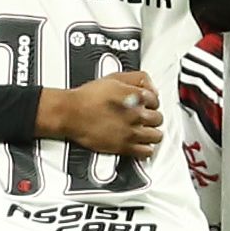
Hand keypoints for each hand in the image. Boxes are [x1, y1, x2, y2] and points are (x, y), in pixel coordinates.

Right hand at [41, 70, 165, 160]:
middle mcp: (136, 115)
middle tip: (146, 116)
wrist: (71, 113)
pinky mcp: (123, 147)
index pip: (156, 99)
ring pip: (156, 136)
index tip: (146, 103)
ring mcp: (130, 132)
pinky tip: (141, 143)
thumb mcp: (114, 78)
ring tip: (145, 130)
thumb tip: (150, 86)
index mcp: (135, 97)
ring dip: (152, 132)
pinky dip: (146, 148)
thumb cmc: (87, 97)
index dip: (151, 101)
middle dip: (153, 117)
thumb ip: (136, 79)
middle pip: (158, 118)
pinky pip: (146, 152)